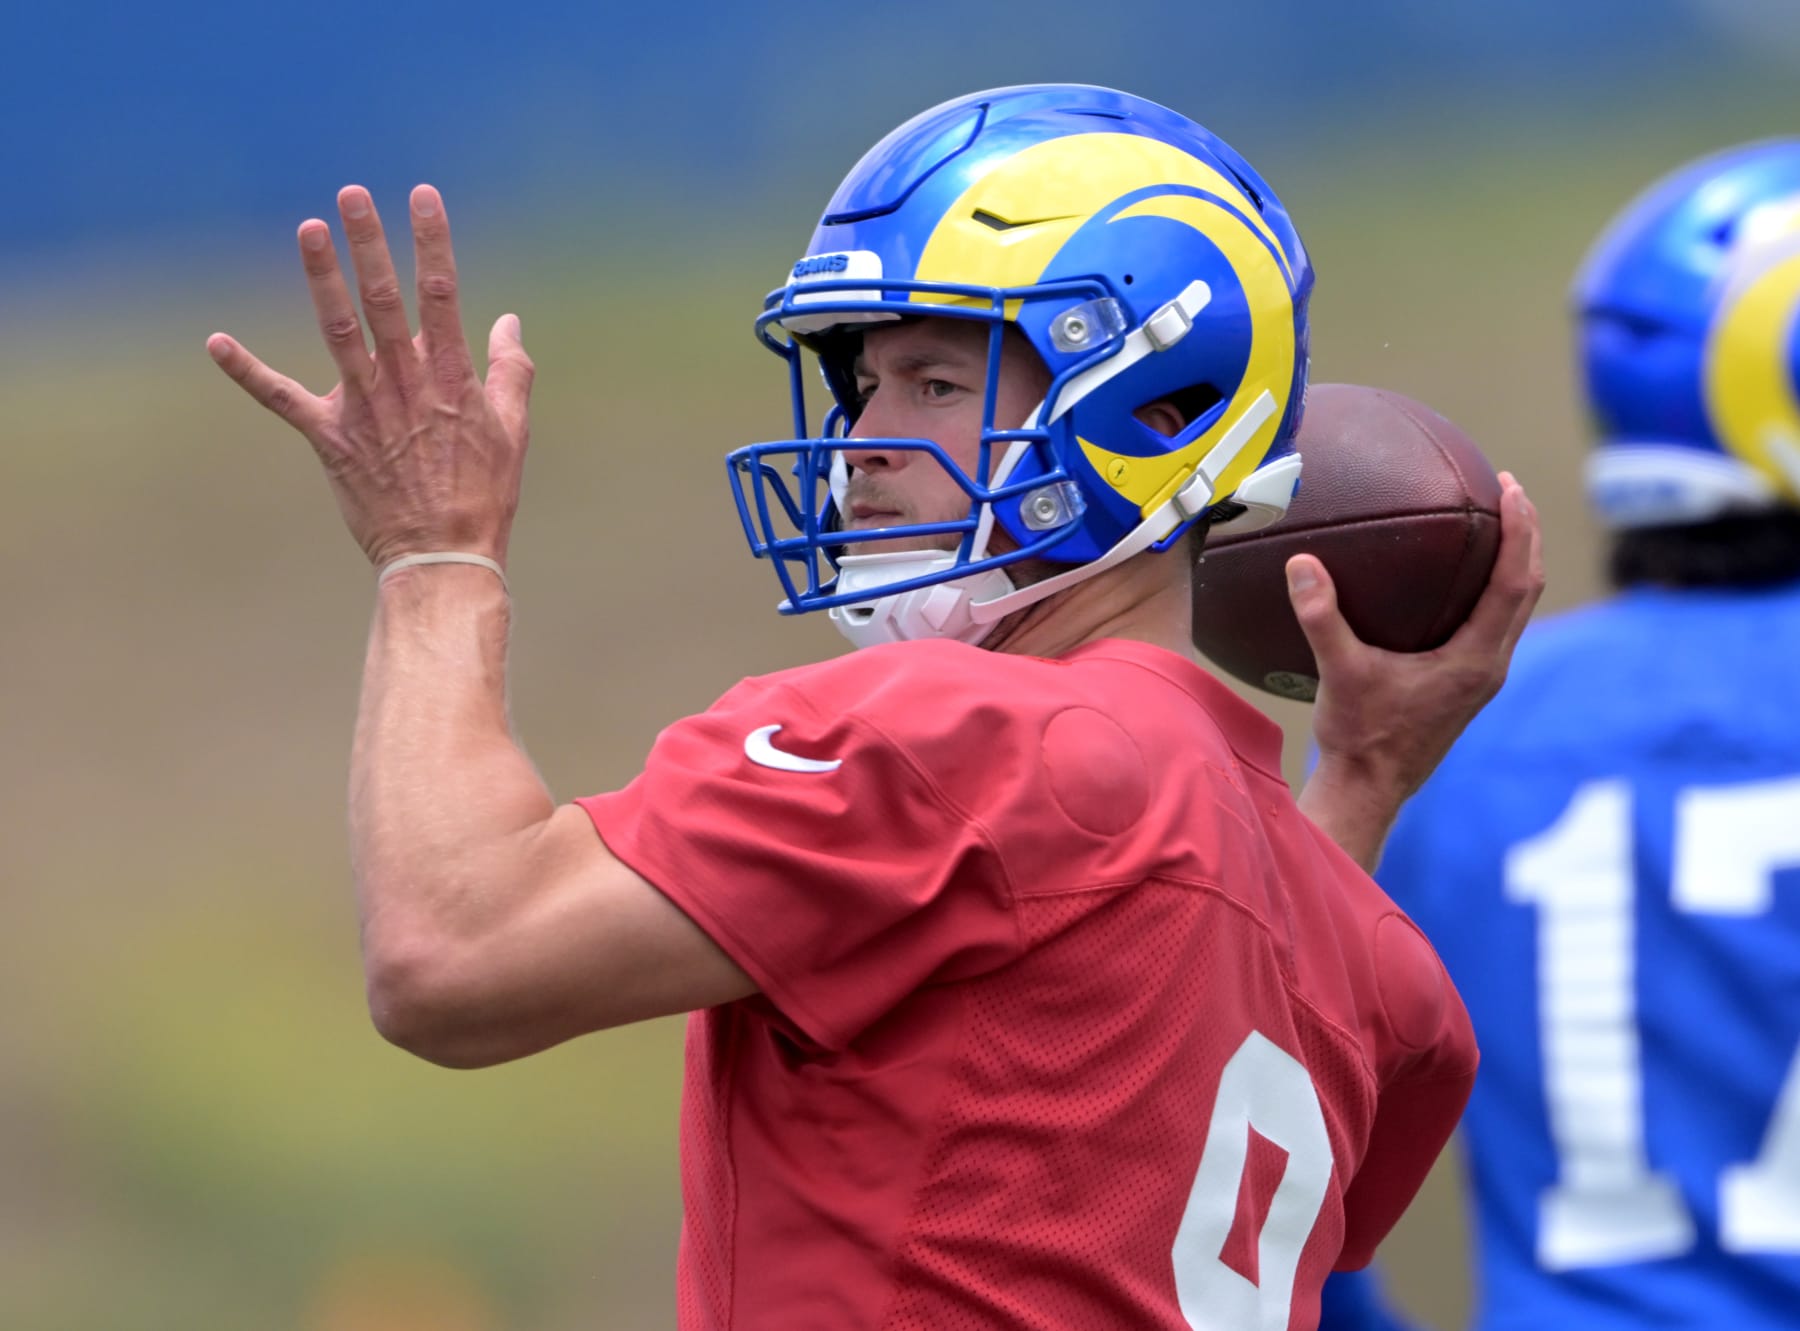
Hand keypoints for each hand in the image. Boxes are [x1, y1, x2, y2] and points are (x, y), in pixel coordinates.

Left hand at [206, 185, 533, 570]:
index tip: (422, 197)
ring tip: (308, 230)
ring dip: (322, 278)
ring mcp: (365, 409)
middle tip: (352, 194)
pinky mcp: (331, 439)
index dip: (432, 242)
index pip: (442, 294)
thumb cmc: (483, 495)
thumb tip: (508, 323)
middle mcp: (406, 383)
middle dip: (369, 243)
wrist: (443, 554)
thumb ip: (509, 371)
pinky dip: (248, 372)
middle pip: (385, 299)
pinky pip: (283, 400)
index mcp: (451, 377)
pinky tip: (216, 342)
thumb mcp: (512, 431)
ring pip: (339, 331)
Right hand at [1291, 471, 1543, 864]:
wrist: (1369, 789)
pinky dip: (1490, 589)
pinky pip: (1492, 623)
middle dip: (1526, 536)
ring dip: (1514, 562)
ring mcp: (1481, 677)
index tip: (1512, 489)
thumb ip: (1321, 617)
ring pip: (1515, 608)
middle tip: (1509, 490)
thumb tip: (1302, 564)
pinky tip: (1457, 577)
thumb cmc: (1360, 737)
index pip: (1515, 583)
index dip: (1521, 532)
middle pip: (1527, 589)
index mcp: (1475, 660)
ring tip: (1497, 523)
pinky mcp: (1466, 684)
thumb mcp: (1339, 672)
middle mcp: (1489, 666)